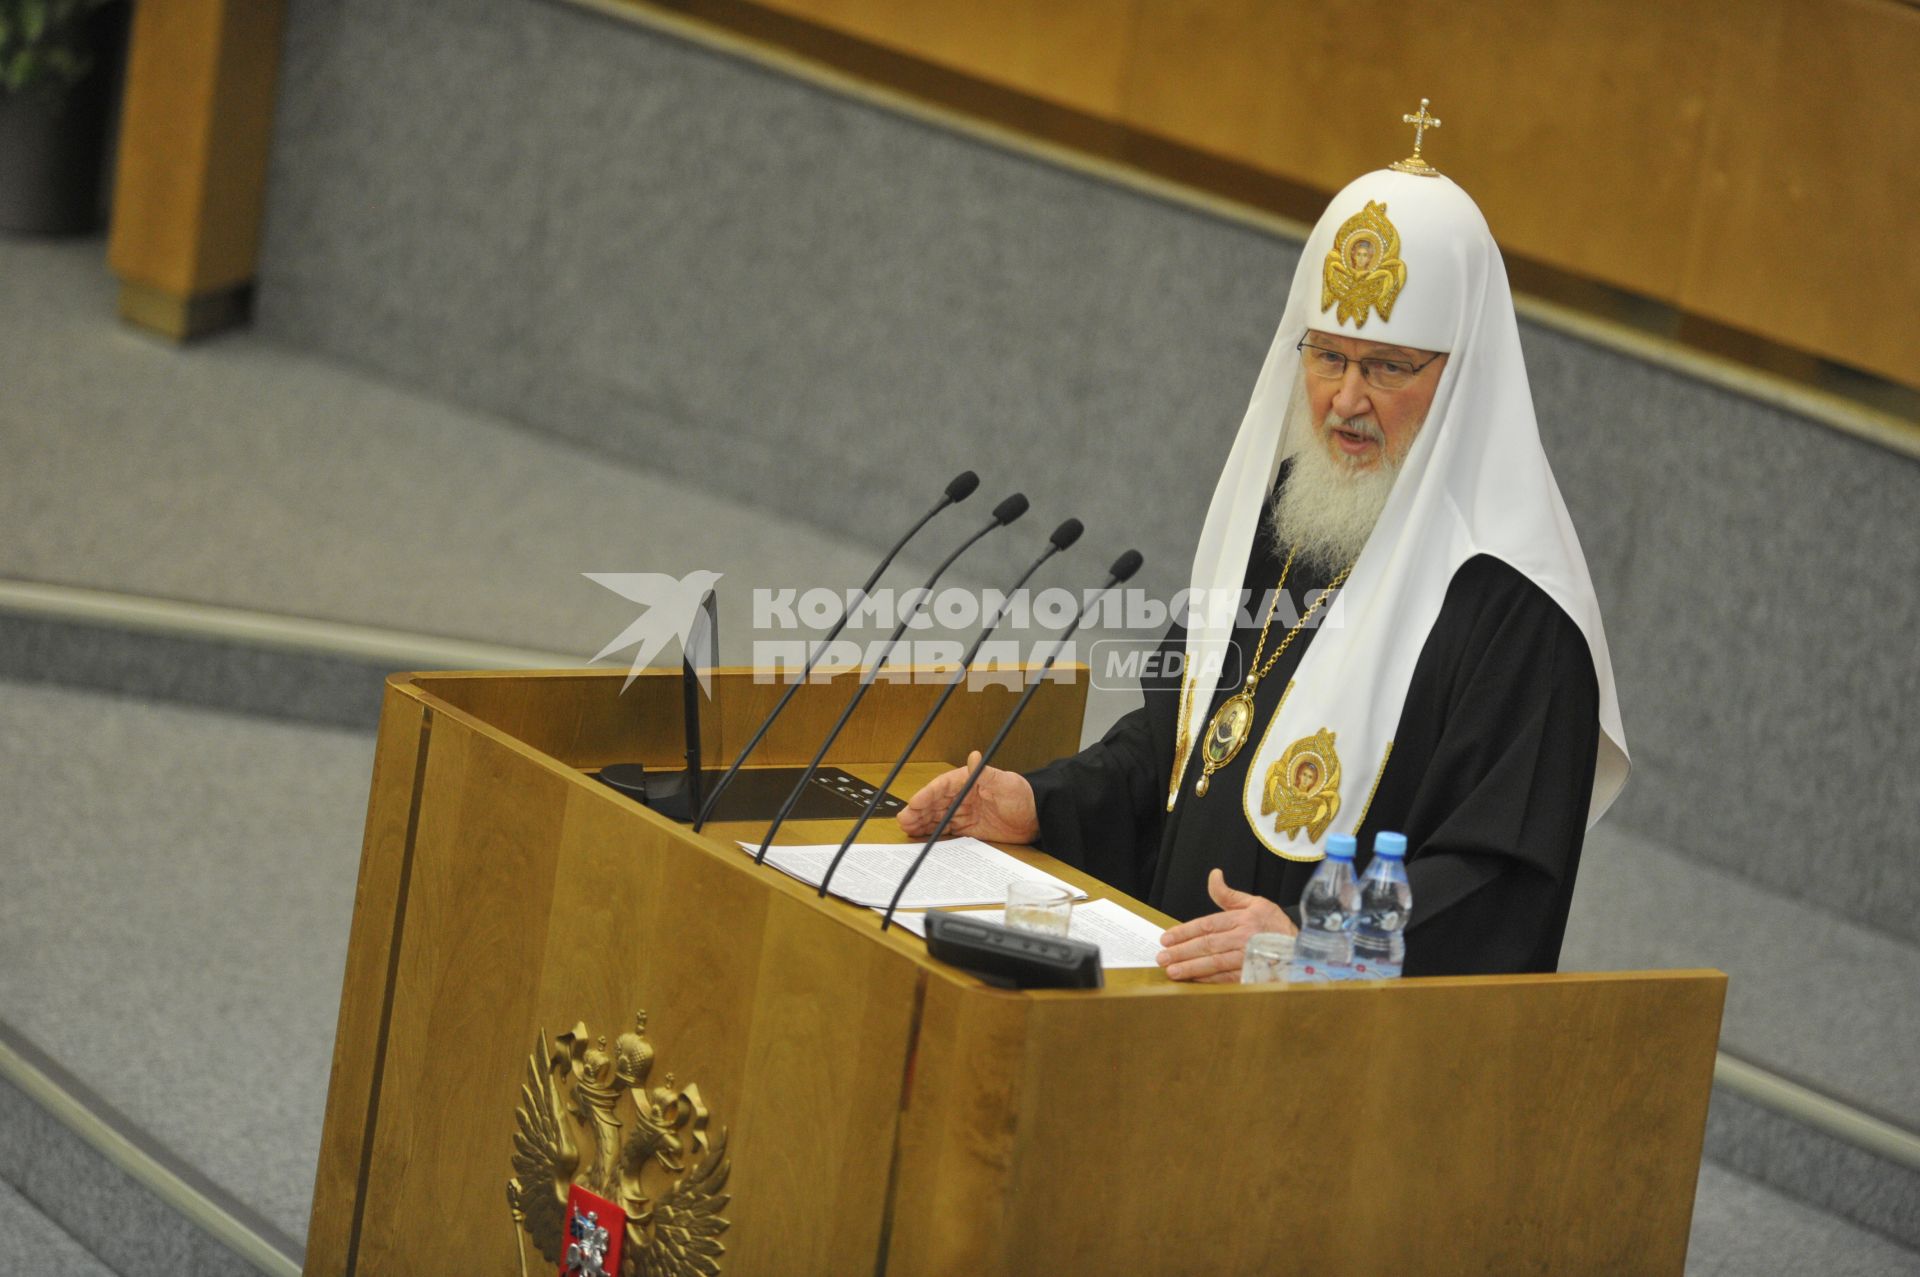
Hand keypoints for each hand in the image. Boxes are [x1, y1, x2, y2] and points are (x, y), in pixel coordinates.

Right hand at [896, 750, 1039, 843]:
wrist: (1037, 818)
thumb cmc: (1023, 796)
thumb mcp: (1007, 783)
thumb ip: (987, 773)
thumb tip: (974, 756)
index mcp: (969, 781)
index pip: (943, 786)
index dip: (927, 794)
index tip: (915, 802)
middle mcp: (963, 795)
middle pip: (935, 802)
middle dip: (918, 810)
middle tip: (904, 820)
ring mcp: (964, 811)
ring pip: (937, 816)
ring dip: (921, 821)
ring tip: (906, 827)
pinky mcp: (968, 827)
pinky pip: (946, 829)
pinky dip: (932, 831)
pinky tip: (920, 835)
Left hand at [1156, 868, 1296, 982]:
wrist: (1303, 950)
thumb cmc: (1276, 926)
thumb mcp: (1256, 903)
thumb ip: (1229, 894)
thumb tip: (1214, 875)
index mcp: (1243, 919)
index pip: (1207, 924)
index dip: (1185, 931)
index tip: (1166, 938)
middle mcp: (1244, 938)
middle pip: (1207, 945)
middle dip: (1182, 951)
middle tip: (1162, 957)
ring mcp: (1249, 958)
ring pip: (1214, 963)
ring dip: (1191, 968)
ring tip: (1172, 971)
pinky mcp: (1253, 975)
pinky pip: (1227, 978)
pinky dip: (1209, 980)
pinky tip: (1194, 981)